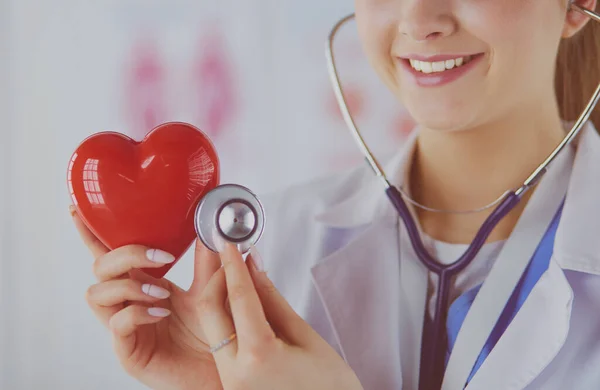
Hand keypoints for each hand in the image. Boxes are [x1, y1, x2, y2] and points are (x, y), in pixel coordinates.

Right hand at [71, 206, 222, 389]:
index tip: (79, 211)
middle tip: (160, 257)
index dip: (92, 235)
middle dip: (125, 254)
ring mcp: (125, 327)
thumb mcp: (210, 291)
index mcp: (143, 284)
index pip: (111, 255)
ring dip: (129, 285)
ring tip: (161, 292)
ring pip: (97, 293)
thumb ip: (208, 264)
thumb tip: (210, 231)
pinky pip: (117, 325)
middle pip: (100, 267)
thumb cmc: (213, 334)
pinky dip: (137, 312)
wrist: (223, 369)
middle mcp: (129, 302)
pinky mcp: (128, 351)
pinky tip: (160, 313)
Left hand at [199, 240, 363, 389]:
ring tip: (241, 279)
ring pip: (212, 327)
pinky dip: (228, 321)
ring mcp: (229, 382)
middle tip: (232, 258)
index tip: (228, 241)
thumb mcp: (306, 337)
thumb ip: (273, 300)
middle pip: (209, 309)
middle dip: (218, 278)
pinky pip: (220, 345)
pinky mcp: (230, 387)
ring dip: (221, 299)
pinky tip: (243, 308)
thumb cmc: (329, 388)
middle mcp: (234, 372)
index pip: (239, 296)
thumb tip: (255, 266)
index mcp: (258, 356)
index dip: (232, 263)